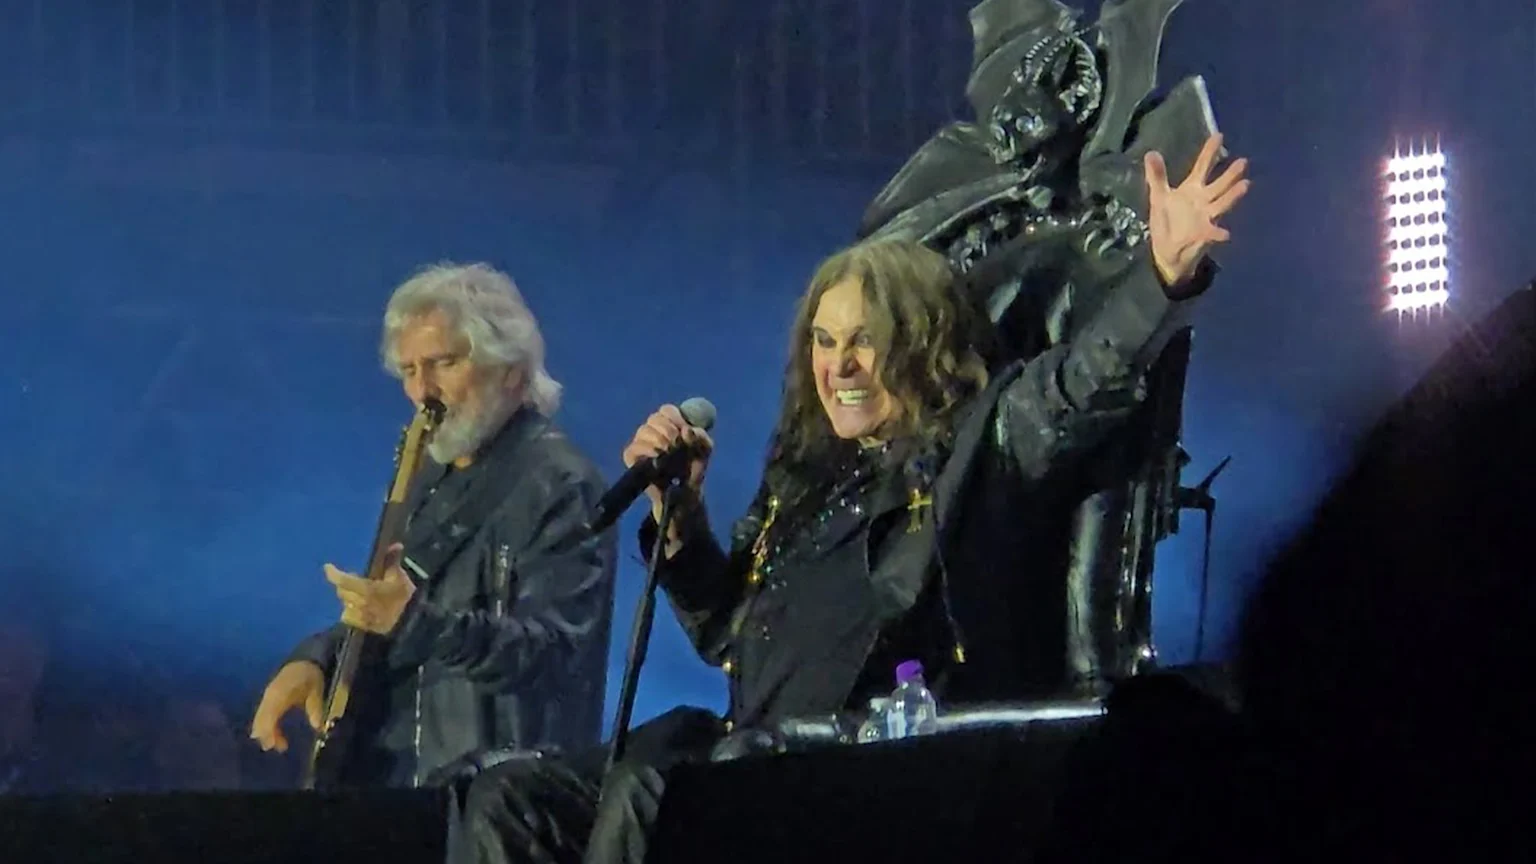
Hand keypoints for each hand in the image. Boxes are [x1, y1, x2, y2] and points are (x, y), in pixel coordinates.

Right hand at [250, 661, 324, 752]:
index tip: (273, 745)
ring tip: (279, 745)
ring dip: (266, 732)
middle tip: (279, 748)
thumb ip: (315, 708)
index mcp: (280, 693)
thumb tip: (317, 727)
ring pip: (260, 718)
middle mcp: (269, 696)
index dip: (269, 731)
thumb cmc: (310, 676)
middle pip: (261, 719)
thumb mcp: (316, 691)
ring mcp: (267, 696)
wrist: (303, 660)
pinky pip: (263, 714)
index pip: (270, 715)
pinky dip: (266, 725)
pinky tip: (274, 735)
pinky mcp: (268, 698)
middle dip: (266, 735)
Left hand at [325, 543, 415, 635]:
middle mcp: (361, 603)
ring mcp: (360, 616)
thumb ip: (393, 560)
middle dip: (344, 584)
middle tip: (354, 580)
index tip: (327, 567)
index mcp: (369, 589)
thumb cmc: (404, 596)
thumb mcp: (400, 576)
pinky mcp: (362, 626)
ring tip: (358, 596)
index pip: (344, 581)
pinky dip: (351, 611)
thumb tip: (396, 544)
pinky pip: (348, 617)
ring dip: (348, 598)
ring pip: (344, 604)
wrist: (411, 621)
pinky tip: (360, 609)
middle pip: (341, 591)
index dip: (333, 574)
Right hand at [621, 404, 713, 518]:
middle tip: (676, 443)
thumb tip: (687, 430)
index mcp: (671, 424)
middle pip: (654, 418)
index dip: (675, 417)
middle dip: (667, 429)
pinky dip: (646, 450)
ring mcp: (642, 444)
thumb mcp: (704, 450)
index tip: (684, 429)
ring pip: (643, 430)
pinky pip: (633, 448)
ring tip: (668, 451)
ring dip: (658, 439)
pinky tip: (656, 457)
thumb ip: (701, 437)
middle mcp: (654, 431)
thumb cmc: (693, 467)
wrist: (685, 492)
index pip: (667, 410)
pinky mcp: (632, 458)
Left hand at [1144, 132, 1250, 287]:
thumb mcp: (1158, 197)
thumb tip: (1151, 153)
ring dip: (1232, 195)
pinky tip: (1225, 234)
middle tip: (1243, 161)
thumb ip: (1156, 176)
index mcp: (1192, 189)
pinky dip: (1219, 233)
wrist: (1167, 251)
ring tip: (1245, 185)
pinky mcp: (1204, 235)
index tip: (1219, 135)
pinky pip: (1214, 233)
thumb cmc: (1166, 221)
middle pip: (1219, 184)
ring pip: (1222, 203)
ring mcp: (1206, 217)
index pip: (1203, 166)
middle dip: (1230, 174)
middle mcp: (1203, 200)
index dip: (1210, 151)